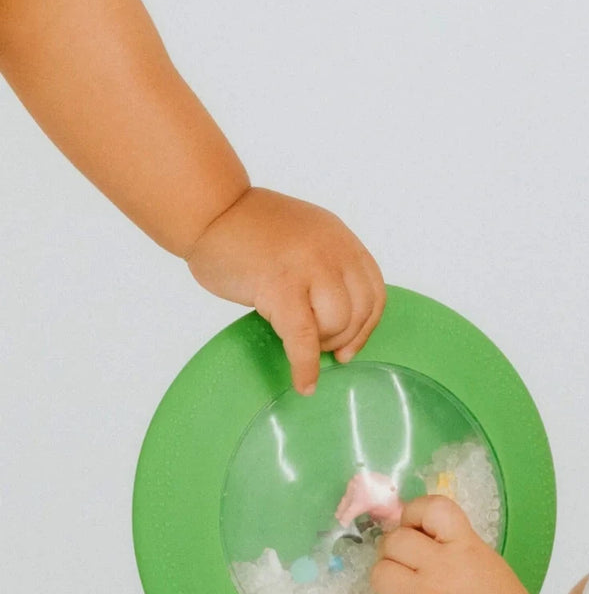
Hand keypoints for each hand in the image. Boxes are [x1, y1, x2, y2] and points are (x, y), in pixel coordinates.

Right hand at [185, 186, 385, 393]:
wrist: (209, 209)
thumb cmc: (249, 230)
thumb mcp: (307, 239)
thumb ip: (328, 270)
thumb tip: (341, 319)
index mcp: (341, 240)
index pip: (374, 292)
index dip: (366, 327)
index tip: (351, 347)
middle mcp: (332, 251)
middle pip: (360, 311)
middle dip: (343, 338)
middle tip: (320, 346)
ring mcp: (308, 268)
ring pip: (337, 324)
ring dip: (322, 345)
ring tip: (302, 346)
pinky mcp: (281, 287)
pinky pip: (304, 339)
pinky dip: (306, 367)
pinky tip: (304, 384)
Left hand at [371, 495, 542, 593]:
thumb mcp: (485, 559)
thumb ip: (453, 543)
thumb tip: (417, 535)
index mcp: (465, 545)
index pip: (430, 508)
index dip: (414, 513)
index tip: (416, 526)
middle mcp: (441, 566)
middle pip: (393, 541)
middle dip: (395, 550)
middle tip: (407, 563)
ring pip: (379, 573)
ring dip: (388, 579)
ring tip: (404, 589)